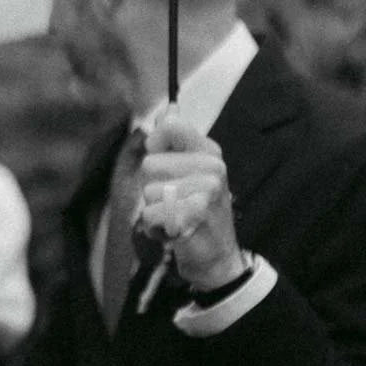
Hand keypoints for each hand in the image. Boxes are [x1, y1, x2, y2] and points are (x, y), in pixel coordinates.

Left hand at [138, 108, 246, 290]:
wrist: (218, 256)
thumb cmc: (199, 210)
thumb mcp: (192, 171)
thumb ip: (176, 141)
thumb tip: (167, 109)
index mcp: (210, 152)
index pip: (171, 127)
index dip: (156, 144)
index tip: (162, 161)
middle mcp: (211, 167)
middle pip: (150, 164)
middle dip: (153, 186)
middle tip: (174, 200)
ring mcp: (205, 191)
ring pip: (148, 191)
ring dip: (153, 208)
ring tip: (174, 215)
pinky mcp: (193, 216)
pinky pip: (151, 214)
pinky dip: (155, 226)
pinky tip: (172, 229)